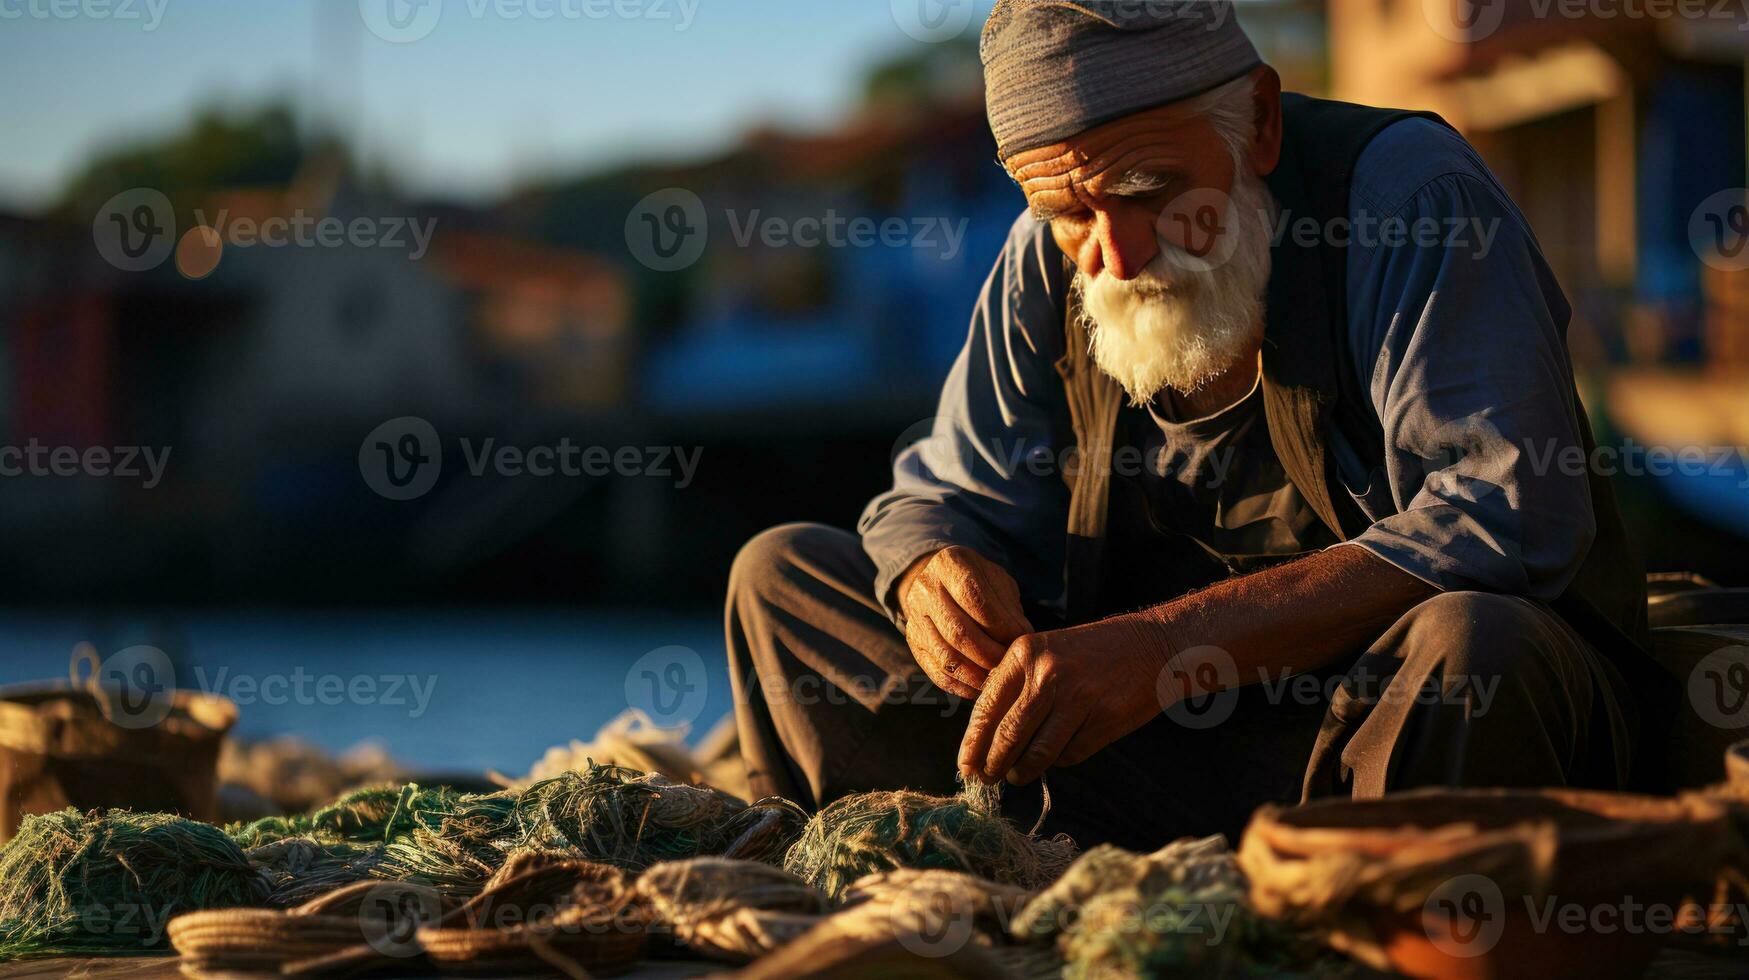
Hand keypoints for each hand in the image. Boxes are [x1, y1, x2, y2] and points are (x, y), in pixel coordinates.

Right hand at [898, 546, 1033, 699]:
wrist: (941, 582)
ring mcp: (914, 617)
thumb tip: (1020, 641)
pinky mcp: (912, 642)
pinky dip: (962, 686)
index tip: (1020, 640)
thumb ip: (1009, 607)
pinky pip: (936, 672)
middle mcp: (925, 588)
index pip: (973, 598)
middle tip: (1011, 665)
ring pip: (946, 656)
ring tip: (999, 679)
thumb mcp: (997, 581)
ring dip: (977, 674)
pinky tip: (982, 687)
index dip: (1000, 624)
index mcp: (949, 563)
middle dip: (990, 655)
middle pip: (958, 631)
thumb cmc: (980, 583)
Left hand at [957, 619, 1170, 784]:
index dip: (971, 744)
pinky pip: (1069, 755)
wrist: (1151, 646)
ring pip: (1037, 752)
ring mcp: (1078, 698)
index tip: (964, 766)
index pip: (986, 708)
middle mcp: (1048, 675)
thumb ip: (1015, 686)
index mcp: (1025, 654)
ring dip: (1021, 771)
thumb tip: (982, 734)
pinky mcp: (1104, 720)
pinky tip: (1054, 757)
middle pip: (1008, 735)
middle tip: (985, 778)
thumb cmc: (1089, 654)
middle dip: (992, 764)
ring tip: (1015, 776)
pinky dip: (1057, 762)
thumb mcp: (1045, 652)